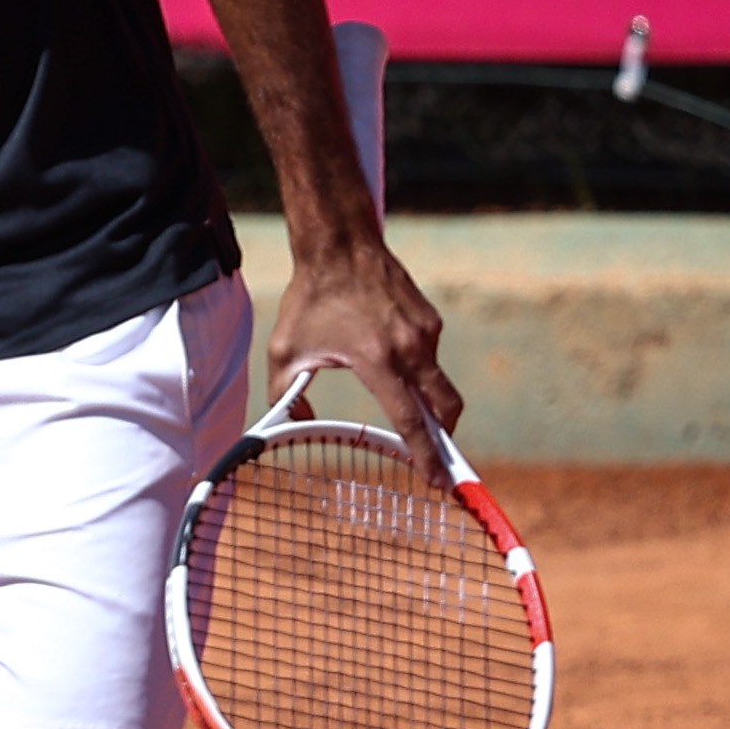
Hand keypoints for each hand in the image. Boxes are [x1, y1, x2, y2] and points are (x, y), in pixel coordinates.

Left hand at [272, 238, 463, 455]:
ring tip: (408, 411)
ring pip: (438, 381)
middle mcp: (410, 347)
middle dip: (445, 437)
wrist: (339, 248)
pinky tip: (392, 363)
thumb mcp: (284, 353)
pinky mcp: (430, 319)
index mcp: (378, 360)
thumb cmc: (309, 301)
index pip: (409, 420)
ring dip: (427, 401)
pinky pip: (430, 356)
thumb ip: (286, 394)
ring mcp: (426, 332)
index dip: (425, 454)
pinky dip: (418, 371)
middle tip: (440, 460)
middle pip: (445, 407)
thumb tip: (297, 422)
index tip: (437, 480)